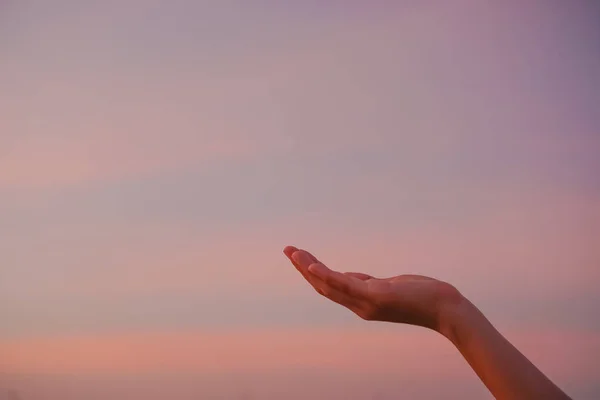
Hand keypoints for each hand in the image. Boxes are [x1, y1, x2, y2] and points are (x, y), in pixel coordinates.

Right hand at [283, 246, 461, 332]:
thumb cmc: (422, 297)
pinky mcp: (376, 296)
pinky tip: (313, 266)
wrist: (446, 309)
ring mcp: (367, 303)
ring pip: (330, 285)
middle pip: (324, 287)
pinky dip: (326, 275)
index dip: (312, 273)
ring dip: (308, 268)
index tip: (300, 257)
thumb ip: (368, 283)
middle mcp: (360, 306)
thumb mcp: (389, 286)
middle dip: (303, 268)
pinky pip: (345, 285)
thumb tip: (352, 276)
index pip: (330, 287)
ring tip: (293, 253)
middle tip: (287, 250)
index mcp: (361, 302)